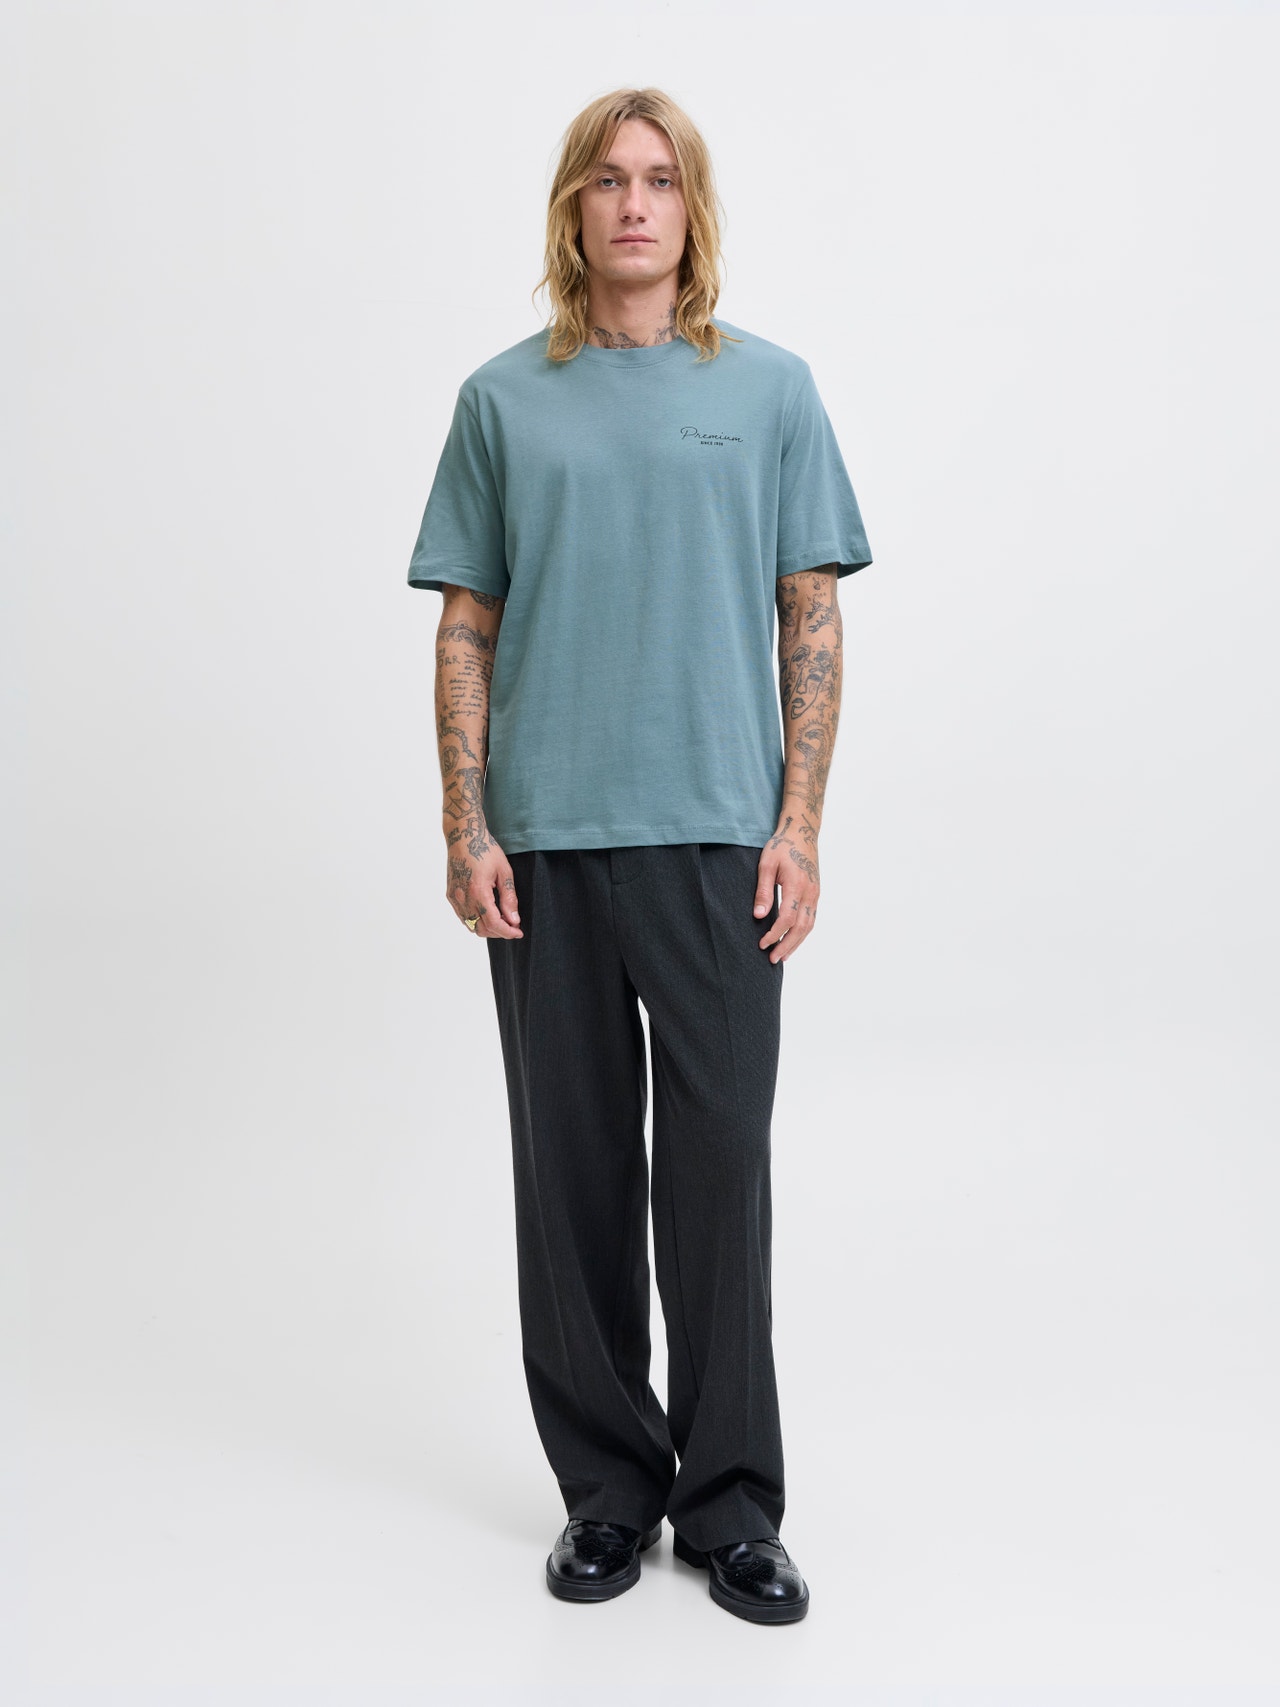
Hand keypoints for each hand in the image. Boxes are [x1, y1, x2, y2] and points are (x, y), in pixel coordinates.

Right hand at [445, 831, 522, 938]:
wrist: (463, 837)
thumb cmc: (485, 849)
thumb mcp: (504, 871)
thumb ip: (509, 897)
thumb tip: (513, 920)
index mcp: (478, 891)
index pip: (493, 923)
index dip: (507, 931)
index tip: (518, 932)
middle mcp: (463, 897)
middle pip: (481, 928)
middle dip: (498, 932)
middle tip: (512, 925)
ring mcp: (454, 897)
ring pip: (470, 926)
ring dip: (487, 928)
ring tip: (501, 919)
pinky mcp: (450, 895)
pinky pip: (463, 917)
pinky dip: (475, 920)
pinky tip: (486, 912)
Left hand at [753, 819, 819, 963]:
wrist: (802, 831)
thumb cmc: (781, 846)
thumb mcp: (766, 864)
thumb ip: (763, 890)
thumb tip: (758, 916)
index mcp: (796, 884)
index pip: (787, 918)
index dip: (774, 934)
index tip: (762, 944)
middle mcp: (810, 892)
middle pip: (801, 927)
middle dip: (786, 945)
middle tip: (772, 959)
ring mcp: (816, 893)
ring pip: (809, 925)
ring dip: (796, 942)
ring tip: (783, 955)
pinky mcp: (816, 892)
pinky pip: (812, 918)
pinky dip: (803, 933)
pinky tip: (793, 939)